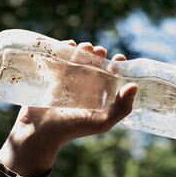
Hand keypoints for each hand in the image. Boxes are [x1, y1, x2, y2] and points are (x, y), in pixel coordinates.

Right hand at [0, 41, 137, 176]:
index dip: (117, 67)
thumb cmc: (72, 129)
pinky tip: (68, 45)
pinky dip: (64, 50)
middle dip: (98, 55)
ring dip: (83, 50)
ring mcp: (69, 84)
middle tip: (98, 51)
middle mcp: (86, 90)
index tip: (118, 59)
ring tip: (85, 47)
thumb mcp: (101, 122)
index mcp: (99, 99)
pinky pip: (60, 60)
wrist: (41, 131)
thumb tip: (134, 86)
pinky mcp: (53, 79)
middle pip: (95, 66)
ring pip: (78, 61)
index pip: (111, 79)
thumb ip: (121, 108)